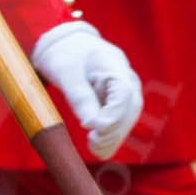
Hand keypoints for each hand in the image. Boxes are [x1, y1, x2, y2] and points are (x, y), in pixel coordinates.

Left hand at [30, 22, 142, 158]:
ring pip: (127, 119)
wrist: (68, 46)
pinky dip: (111, 136)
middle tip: (94, 145)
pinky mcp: (119, 103)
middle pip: (129, 109)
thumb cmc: (65, 55)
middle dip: (114, 130)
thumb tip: (92, 125)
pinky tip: (99, 147)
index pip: (124, 93)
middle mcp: (127, 79)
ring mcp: (126, 92)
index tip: (96, 130)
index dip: (114, 115)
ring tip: (95, 148)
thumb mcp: (65, 73)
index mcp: (115, 65)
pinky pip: (120, 122)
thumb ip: (79, 96)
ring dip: (114, 137)